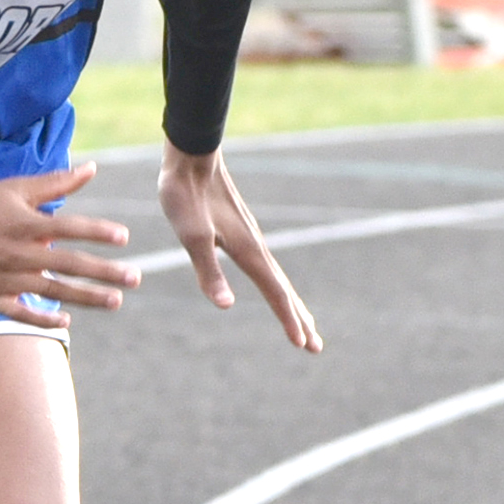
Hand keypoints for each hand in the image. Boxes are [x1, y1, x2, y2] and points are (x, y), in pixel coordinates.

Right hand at [0, 160, 139, 329]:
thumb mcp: (13, 187)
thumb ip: (55, 182)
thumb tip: (91, 168)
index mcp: (26, 223)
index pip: (72, 228)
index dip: (99, 233)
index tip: (124, 238)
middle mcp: (18, 253)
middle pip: (71, 265)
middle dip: (107, 272)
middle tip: (135, 278)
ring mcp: (4, 278)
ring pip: (54, 292)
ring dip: (87, 298)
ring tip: (115, 300)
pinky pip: (21, 314)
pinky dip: (44, 318)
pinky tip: (66, 322)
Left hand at [158, 141, 322, 352]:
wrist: (191, 156)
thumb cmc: (186, 195)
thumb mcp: (191, 237)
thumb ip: (208, 271)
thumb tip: (226, 306)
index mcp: (248, 251)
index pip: (275, 292)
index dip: (288, 320)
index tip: (304, 345)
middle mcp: (256, 246)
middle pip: (283, 290)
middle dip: (299, 320)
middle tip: (317, 347)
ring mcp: (250, 238)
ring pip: (276, 278)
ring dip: (291, 304)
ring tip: (303, 323)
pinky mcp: (240, 231)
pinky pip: (265, 266)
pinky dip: (276, 284)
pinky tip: (272, 284)